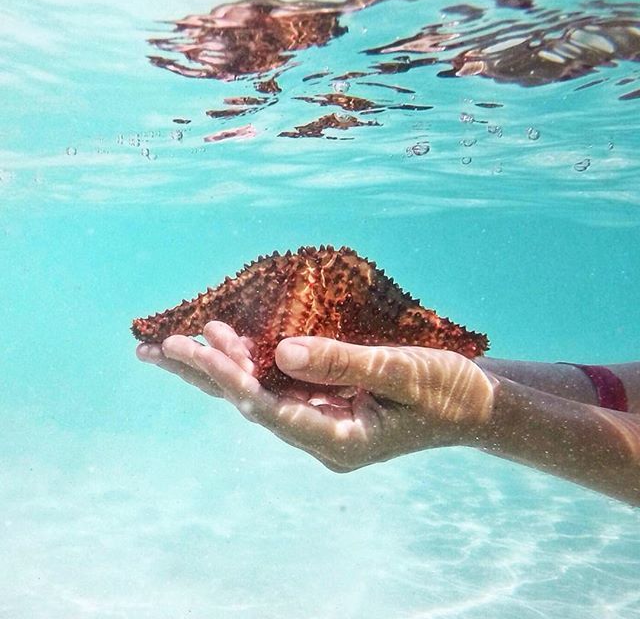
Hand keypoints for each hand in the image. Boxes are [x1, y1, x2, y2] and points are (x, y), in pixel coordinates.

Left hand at [136, 321, 495, 471]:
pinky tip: (226, 341)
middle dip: (205, 374)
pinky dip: (252, 361)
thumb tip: (280, 352)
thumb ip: (342, 363)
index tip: (197, 348)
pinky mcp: (325, 402)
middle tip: (156, 348)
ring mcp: (321, 420)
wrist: (473, 403)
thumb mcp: (400, 372)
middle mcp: (320, 436)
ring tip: (177, 341)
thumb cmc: (446, 389)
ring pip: (258, 392)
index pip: (271, 410)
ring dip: (221, 366)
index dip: (233, 378)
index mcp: (339, 442)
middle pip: (250, 404)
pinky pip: (278, 383)